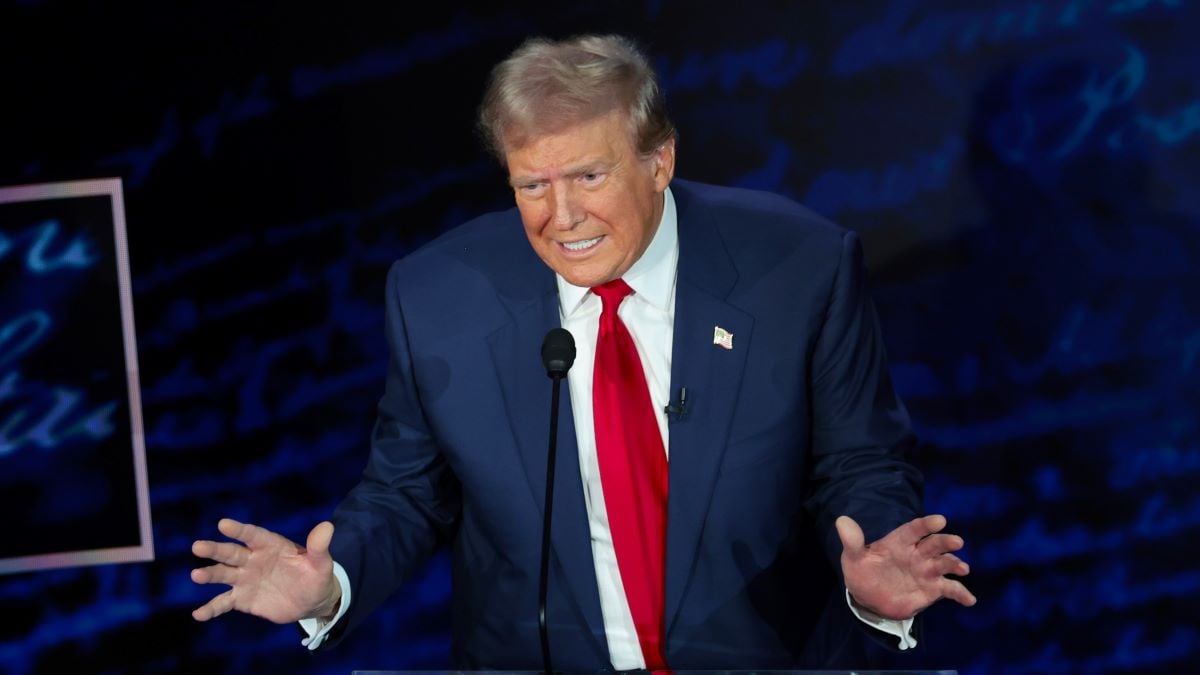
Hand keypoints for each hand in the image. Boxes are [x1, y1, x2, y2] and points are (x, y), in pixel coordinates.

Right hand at [191, 518, 340, 623]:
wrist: (311, 599)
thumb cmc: (315, 575)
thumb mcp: (321, 563)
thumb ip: (319, 547)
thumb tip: (328, 526)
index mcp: (270, 545)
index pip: (252, 535)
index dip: (239, 530)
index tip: (223, 524)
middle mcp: (253, 559)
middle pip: (232, 553)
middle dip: (215, 549)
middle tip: (198, 546)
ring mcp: (245, 579)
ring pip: (223, 575)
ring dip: (209, 575)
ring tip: (196, 575)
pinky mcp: (242, 599)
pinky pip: (224, 603)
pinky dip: (211, 609)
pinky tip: (198, 614)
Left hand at [836, 514, 975, 620]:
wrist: (868, 597)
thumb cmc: (863, 571)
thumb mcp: (853, 558)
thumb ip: (852, 541)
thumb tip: (841, 520)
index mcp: (899, 542)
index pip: (914, 529)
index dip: (926, 524)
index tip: (940, 520)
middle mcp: (917, 554)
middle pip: (934, 544)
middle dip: (946, 542)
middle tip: (957, 542)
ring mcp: (927, 571)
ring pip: (945, 564)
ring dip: (955, 564)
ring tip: (962, 568)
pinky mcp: (933, 589)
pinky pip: (950, 589)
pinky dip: (962, 593)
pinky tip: (970, 600)